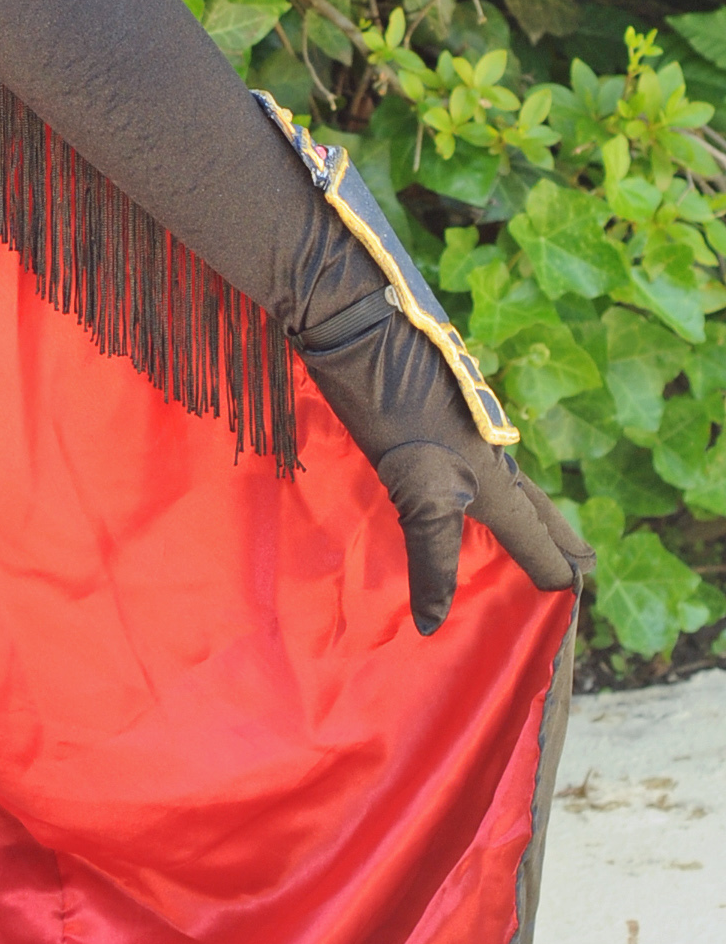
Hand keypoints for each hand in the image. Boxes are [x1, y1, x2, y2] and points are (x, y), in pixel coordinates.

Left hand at [298, 297, 591, 636]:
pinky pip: (465, 458)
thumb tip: (434, 625)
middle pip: (532, 503)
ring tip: (520, 529)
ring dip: (516, 508)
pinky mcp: (431, 408)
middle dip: (554, 536)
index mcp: (494, 476)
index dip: (551, 567)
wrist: (361, 319)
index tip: (570, 595)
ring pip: (500, 477)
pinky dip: (474, 483)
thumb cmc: (394, 404)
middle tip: (582, 562)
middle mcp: (488, 452)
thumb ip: (431, 554)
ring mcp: (462, 427)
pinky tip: (454, 482)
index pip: (534, 535)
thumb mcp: (416, 488)